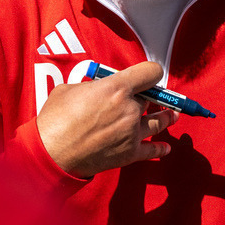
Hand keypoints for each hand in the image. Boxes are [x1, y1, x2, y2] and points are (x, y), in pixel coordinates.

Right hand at [36, 61, 178, 177]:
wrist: (52, 152)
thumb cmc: (56, 119)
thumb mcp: (71, 89)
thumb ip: (92, 86)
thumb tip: (98, 88)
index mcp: (116, 88)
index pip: (150, 72)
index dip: (152, 71)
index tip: (151, 74)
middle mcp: (129, 108)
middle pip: (151, 98)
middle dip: (148, 97)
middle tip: (148, 98)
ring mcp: (131, 132)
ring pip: (158, 122)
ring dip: (166, 118)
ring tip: (172, 116)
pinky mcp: (129, 153)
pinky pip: (152, 150)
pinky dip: (160, 148)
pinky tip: (166, 147)